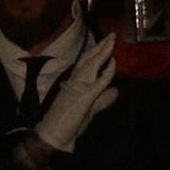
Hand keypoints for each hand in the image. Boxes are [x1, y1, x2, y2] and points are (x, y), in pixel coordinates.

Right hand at [32, 35, 117, 155]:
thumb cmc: (68, 122)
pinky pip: (99, 81)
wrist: (53, 133)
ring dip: (103, 52)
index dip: (96, 52)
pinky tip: (113, 62)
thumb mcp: (89, 110)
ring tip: (111, 41)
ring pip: (92, 64)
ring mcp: (78, 86)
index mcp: (73, 81)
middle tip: (111, 35)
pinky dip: (107, 71)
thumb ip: (102, 100)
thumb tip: (116, 90)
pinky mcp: (84, 95)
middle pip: (89, 58)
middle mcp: (75, 79)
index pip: (86, 63)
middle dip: (100, 46)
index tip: (105, 43)